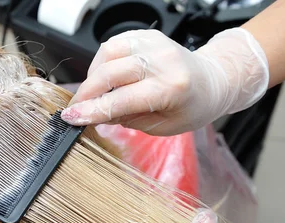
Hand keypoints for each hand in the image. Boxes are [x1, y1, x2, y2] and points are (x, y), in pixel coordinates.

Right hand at [61, 28, 268, 135]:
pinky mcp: (147, 35)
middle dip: (86, 93)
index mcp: (172, 87)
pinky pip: (114, 44)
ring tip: (92, 94)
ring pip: (107, 53)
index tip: (71, 118)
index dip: (93, 110)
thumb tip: (95, 114)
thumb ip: (127, 119)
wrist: (212, 81)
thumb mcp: (161, 126)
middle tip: (74, 109)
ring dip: (92, 76)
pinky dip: (102, 62)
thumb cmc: (191, 107)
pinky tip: (103, 77)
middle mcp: (164, 60)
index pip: (122, 99)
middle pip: (110, 73)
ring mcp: (155, 43)